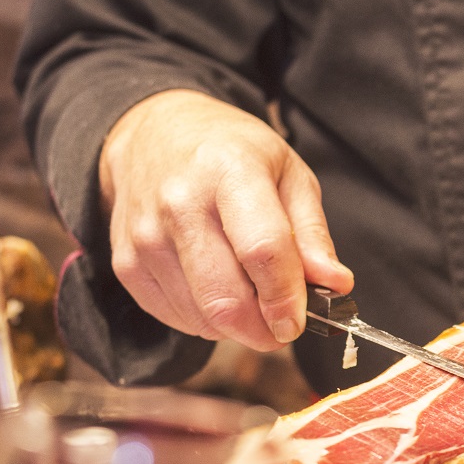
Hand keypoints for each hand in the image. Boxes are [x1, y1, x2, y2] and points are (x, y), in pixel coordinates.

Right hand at [100, 89, 353, 351]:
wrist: (151, 134)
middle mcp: (179, 204)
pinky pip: (176, 319)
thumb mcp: (287, 173)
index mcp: (229, 172)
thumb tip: (337, 285)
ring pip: (202, 319)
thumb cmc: (231, 154)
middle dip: (263, 329)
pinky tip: (213, 287)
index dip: (286, 299)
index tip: (300, 323)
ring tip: (247, 292)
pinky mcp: (126, 264)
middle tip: (281, 324)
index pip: (262, 251)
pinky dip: (204, 319)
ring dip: (236, 325)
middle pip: (226, 300)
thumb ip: (311, 233)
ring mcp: (146, 237)